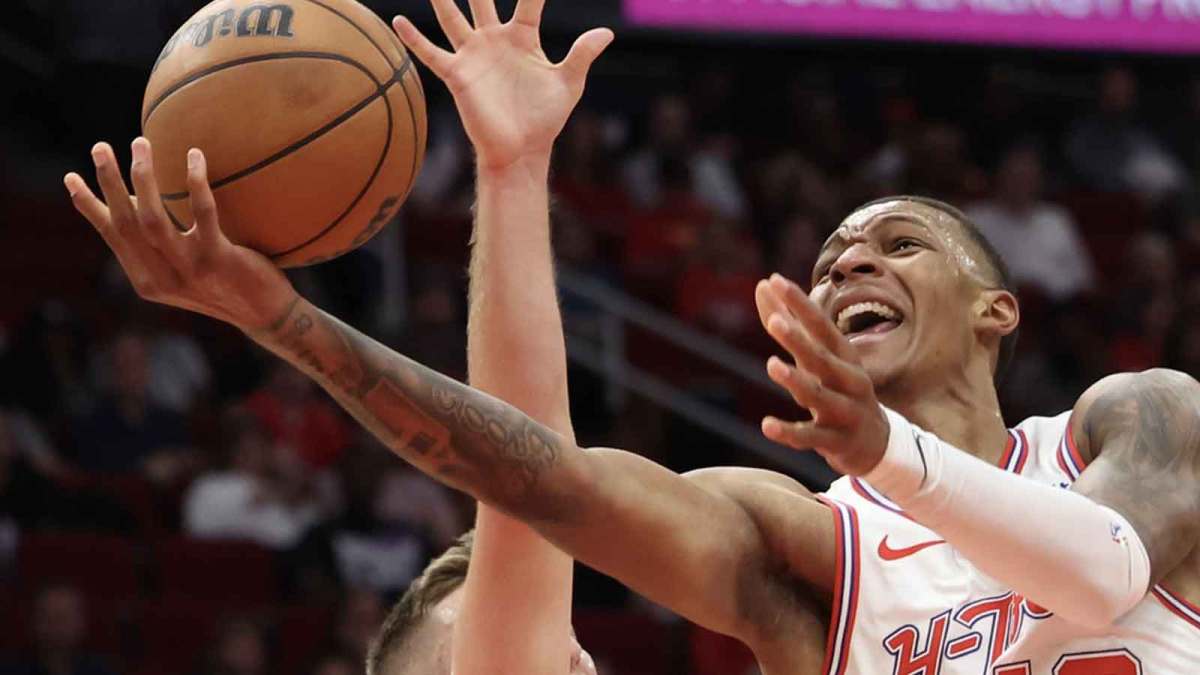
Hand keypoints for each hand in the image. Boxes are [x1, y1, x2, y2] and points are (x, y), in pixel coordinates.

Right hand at [64, 139, 296, 330]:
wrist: (265, 315)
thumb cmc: (224, 284)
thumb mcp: (181, 270)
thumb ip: (156, 243)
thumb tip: (136, 197)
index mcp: (147, 280)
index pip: (112, 236)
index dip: (89, 206)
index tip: (71, 177)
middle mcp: (162, 278)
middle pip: (125, 223)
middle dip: (109, 182)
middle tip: (101, 146)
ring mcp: (189, 270)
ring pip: (153, 219)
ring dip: (142, 178)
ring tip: (140, 142)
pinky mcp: (219, 259)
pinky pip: (204, 214)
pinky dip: (195, 182)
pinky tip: (194, 156)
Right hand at [392, 0, 612, 171]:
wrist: (521, 150)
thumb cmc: (545, 118)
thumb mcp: (568, 83)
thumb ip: (582, 54)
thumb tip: (607, 32)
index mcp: (523, 36)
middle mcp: (494, 39)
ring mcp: (473, 55)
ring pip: (452, 16)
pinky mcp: (458, 74)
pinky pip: (432, 53)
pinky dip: (414, 38)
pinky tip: (397, 20)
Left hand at [755, 274, 888, 475]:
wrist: (876, 443)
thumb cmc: (838, 388)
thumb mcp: (816, 357)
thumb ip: (789, 322)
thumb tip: (764, 284)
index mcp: (843, 355)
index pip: (821, 324)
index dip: (800, 303)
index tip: (776, 281)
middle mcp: (849, 380)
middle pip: (823, 357)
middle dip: (800, 340)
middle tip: (775, 322)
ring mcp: (845, 411)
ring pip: (820, 396)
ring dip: (797, 380)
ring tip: (771, 365)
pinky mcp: (836, 441)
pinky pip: (811, 437)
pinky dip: (790, 432)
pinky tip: (766, 425)